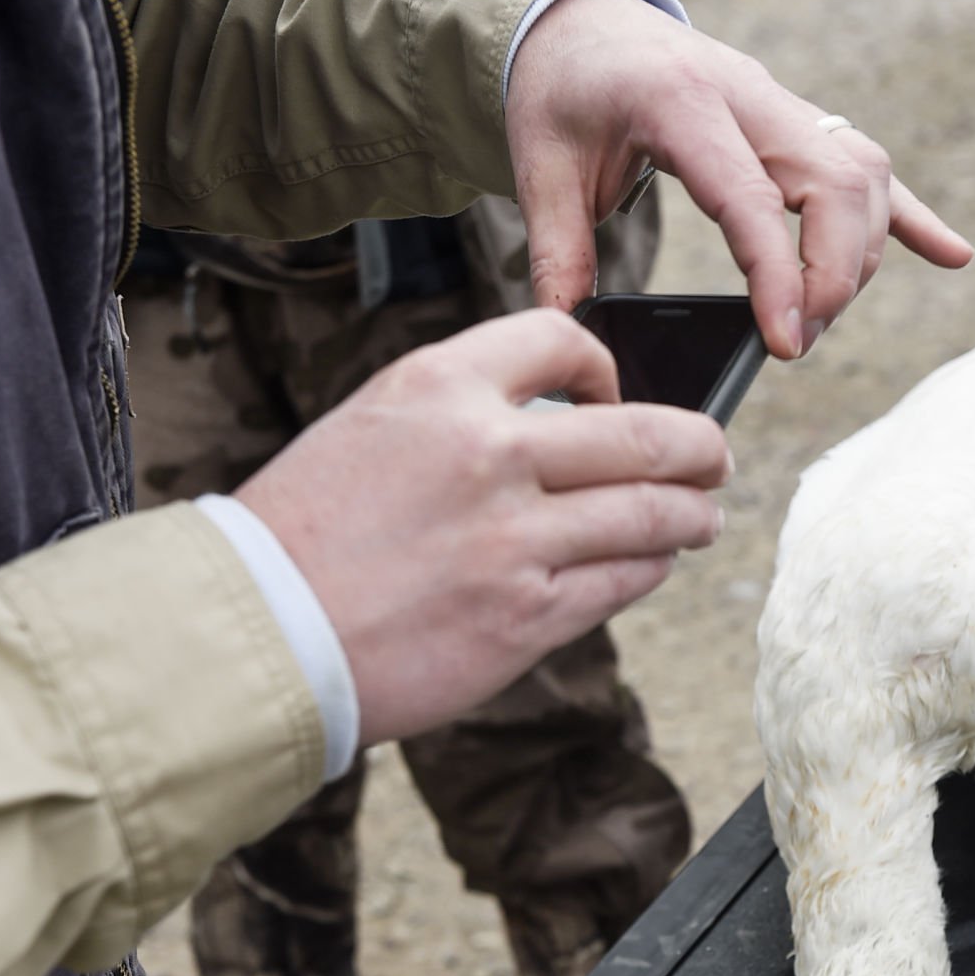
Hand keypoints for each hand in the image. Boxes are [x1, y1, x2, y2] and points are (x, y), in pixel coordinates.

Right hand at [236, 310, 728, 744]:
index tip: (616, 396)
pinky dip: (649, 568)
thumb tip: (557, 426)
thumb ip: (462, 415)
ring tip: (701, 518)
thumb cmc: (307, 535)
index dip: (609, 368)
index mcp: (441, 387)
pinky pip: (624, 581)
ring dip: (692, 515)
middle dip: (699, 446)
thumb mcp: (371, 429)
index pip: (566, 341)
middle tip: (714, 458)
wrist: (259, 634)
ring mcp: (513, 539)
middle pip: (645, 432)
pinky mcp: (526, 616)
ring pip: (653, 513)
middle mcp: (488, 452)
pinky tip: (650, 565)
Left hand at [505, 0, 972, 359]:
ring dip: (859, 257)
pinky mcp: (797, 122)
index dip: (780, 276)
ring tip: (812, 321)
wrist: (582, 20)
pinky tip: (952, 255)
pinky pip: (868, 166)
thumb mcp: (540, 170)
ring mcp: (782, 106)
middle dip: (833, 277)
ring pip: (862, 177)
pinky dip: (909, 217)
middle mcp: (749, 96)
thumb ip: (558, 252)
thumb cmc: (561, 93)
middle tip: (794, 343)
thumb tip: (572, 335)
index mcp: (683, 104)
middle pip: (836, 185)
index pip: (754, 198)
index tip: (785, 343)